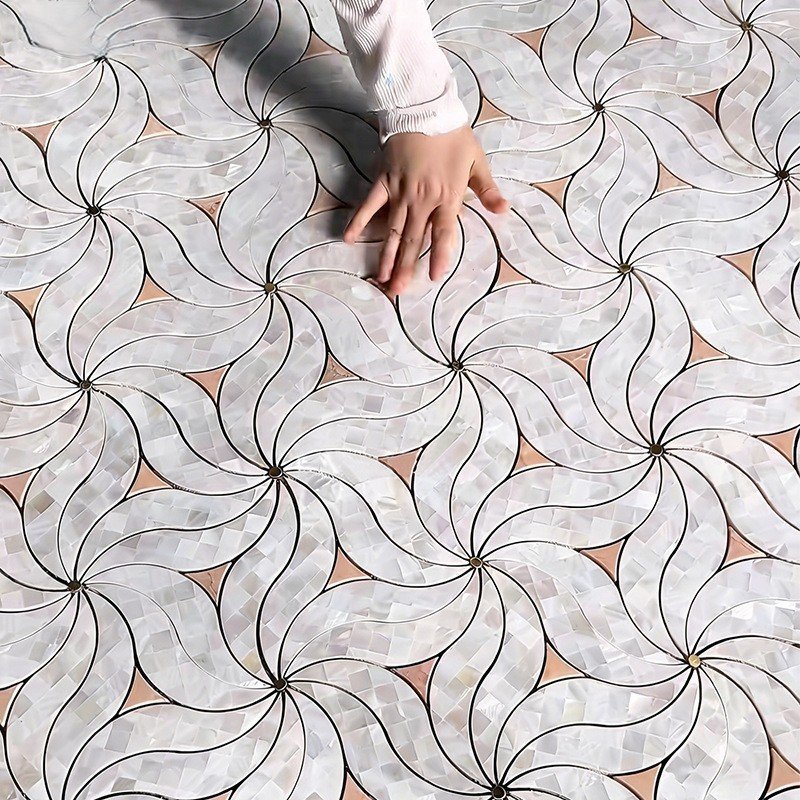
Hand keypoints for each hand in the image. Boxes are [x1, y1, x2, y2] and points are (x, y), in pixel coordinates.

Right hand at [343, 126, 507, 294]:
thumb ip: (487, 190)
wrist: (424, 107)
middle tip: (397, 291)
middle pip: (413, 239)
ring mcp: (400, 192)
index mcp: (446, 196)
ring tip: (380, 277)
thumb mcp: (476, 160)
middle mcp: (421, 199)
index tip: (433, 276)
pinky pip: (369, 204)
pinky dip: (359, 221)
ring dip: (385, 255)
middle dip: (405, 266)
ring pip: (392, 229)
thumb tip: (504, 211)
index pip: (443, 232)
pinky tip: (349, 239)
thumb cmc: (453, 135)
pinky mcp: (383, 181)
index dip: (438, 255)